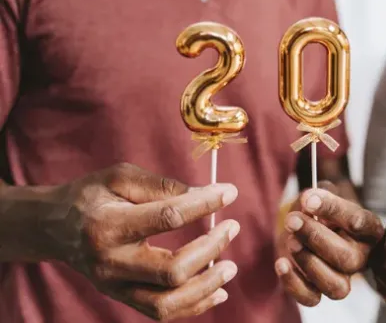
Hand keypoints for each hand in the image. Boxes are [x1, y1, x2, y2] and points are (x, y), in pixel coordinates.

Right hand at [50, 163, 240, 320]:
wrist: (53, 226)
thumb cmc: (92, 195)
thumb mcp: (120, 176)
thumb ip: (162, 185)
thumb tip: (205, 194)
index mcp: (108, 225)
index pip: (167, 218)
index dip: (204, 205)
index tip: (230, 192)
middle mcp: (110, 262)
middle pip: (171, 270)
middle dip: (210, 249)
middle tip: (232, 228)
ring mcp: (114, 286)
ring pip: (166, 303)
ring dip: (206, 286)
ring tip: (230, 267)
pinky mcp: (121, 296)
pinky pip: (161, 312)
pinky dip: (195, 305)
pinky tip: (218, 290)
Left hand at [274, 182, 383, 305]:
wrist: (300, 230)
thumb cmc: (316, 213)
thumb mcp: (318, 198)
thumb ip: (316, 196)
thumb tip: (309, 201)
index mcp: (368, 230)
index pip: (359, 222)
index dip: (334, 210)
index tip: (309, 199)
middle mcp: (361, 257)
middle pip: (349, 259)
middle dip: (316, 238)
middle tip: (292, 220)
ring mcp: (342, 278)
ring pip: (336, 286)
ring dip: (309, 262)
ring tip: (291, 241)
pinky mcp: (319, 292)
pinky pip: (311, 299)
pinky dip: (293, 283)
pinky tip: (281, 263)